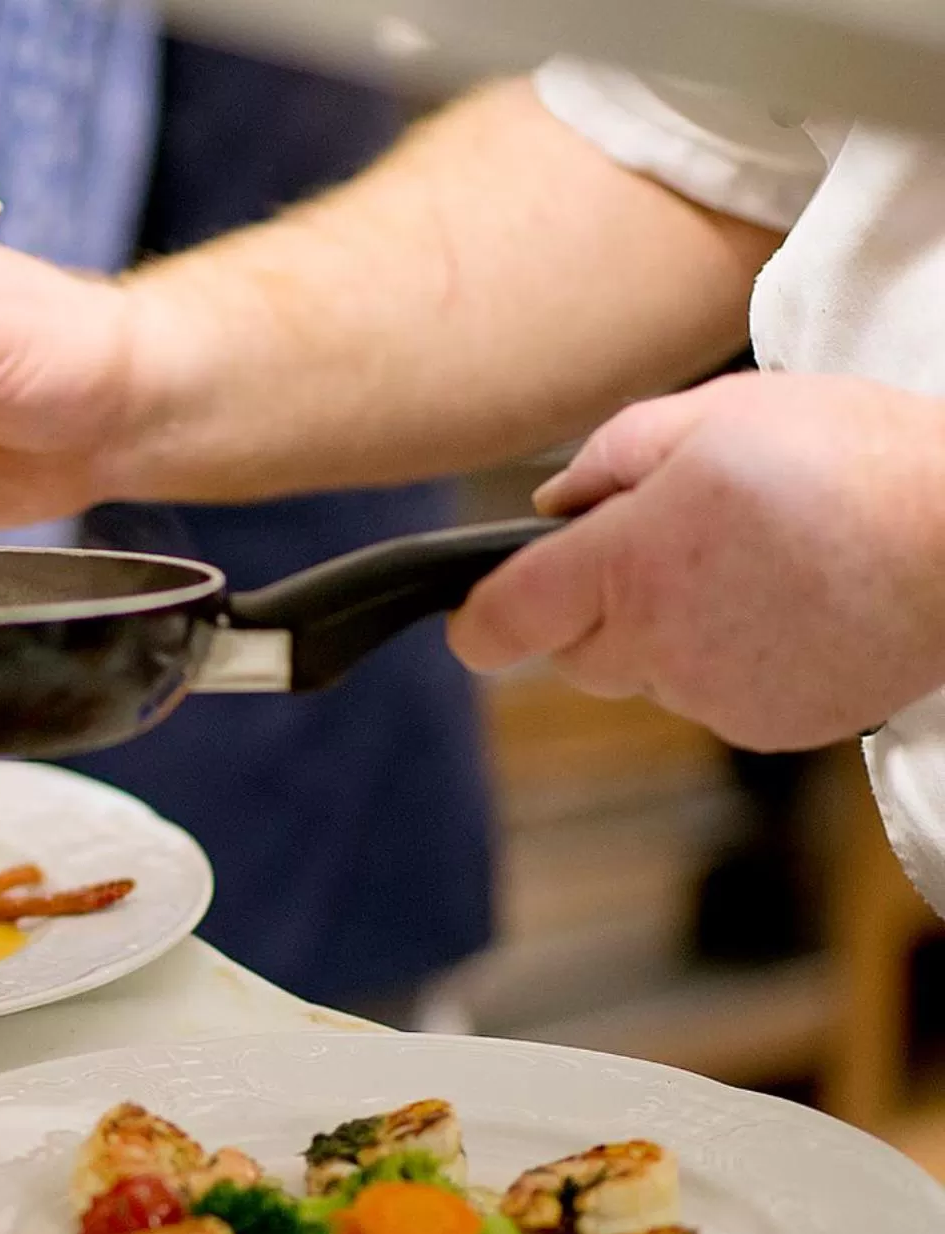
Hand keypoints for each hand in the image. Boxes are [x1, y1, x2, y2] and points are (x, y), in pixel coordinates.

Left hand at [448, 373, 944, 750]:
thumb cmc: (853, 459)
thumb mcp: (714, 414)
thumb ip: (610, 457)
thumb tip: (556, 506)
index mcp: (628, 567)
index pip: (503, 623)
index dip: (477, 620)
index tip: (474, 613)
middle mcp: (659, 646)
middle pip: (573, 652)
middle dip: (594, 608)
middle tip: (670, 543)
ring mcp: (716, 697)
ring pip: (648, 673)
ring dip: (670, 630)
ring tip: (754, 563)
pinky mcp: (772, 727)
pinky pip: (715, 696)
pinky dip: (732, 659)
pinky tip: (791, 604)